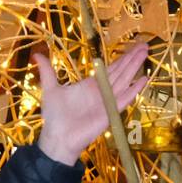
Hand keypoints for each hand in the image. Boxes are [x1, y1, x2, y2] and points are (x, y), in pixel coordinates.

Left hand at [35, 43, 148, 166]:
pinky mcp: (110, 113)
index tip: (132, 46)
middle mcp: (102, 91)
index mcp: (91, 84)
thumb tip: (37, 54)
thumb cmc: (54, 115)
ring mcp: (107, 101)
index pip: (109, 68)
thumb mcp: (51, 88)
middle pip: (120, 71)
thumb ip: (47, 71)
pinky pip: (124, 99)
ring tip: (145, 53)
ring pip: (124, 80)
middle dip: (132, 58)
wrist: (57, 137)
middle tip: (144, 44)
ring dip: (134, 67)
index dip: (121, 57)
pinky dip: (133, 90)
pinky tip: (143, 79)